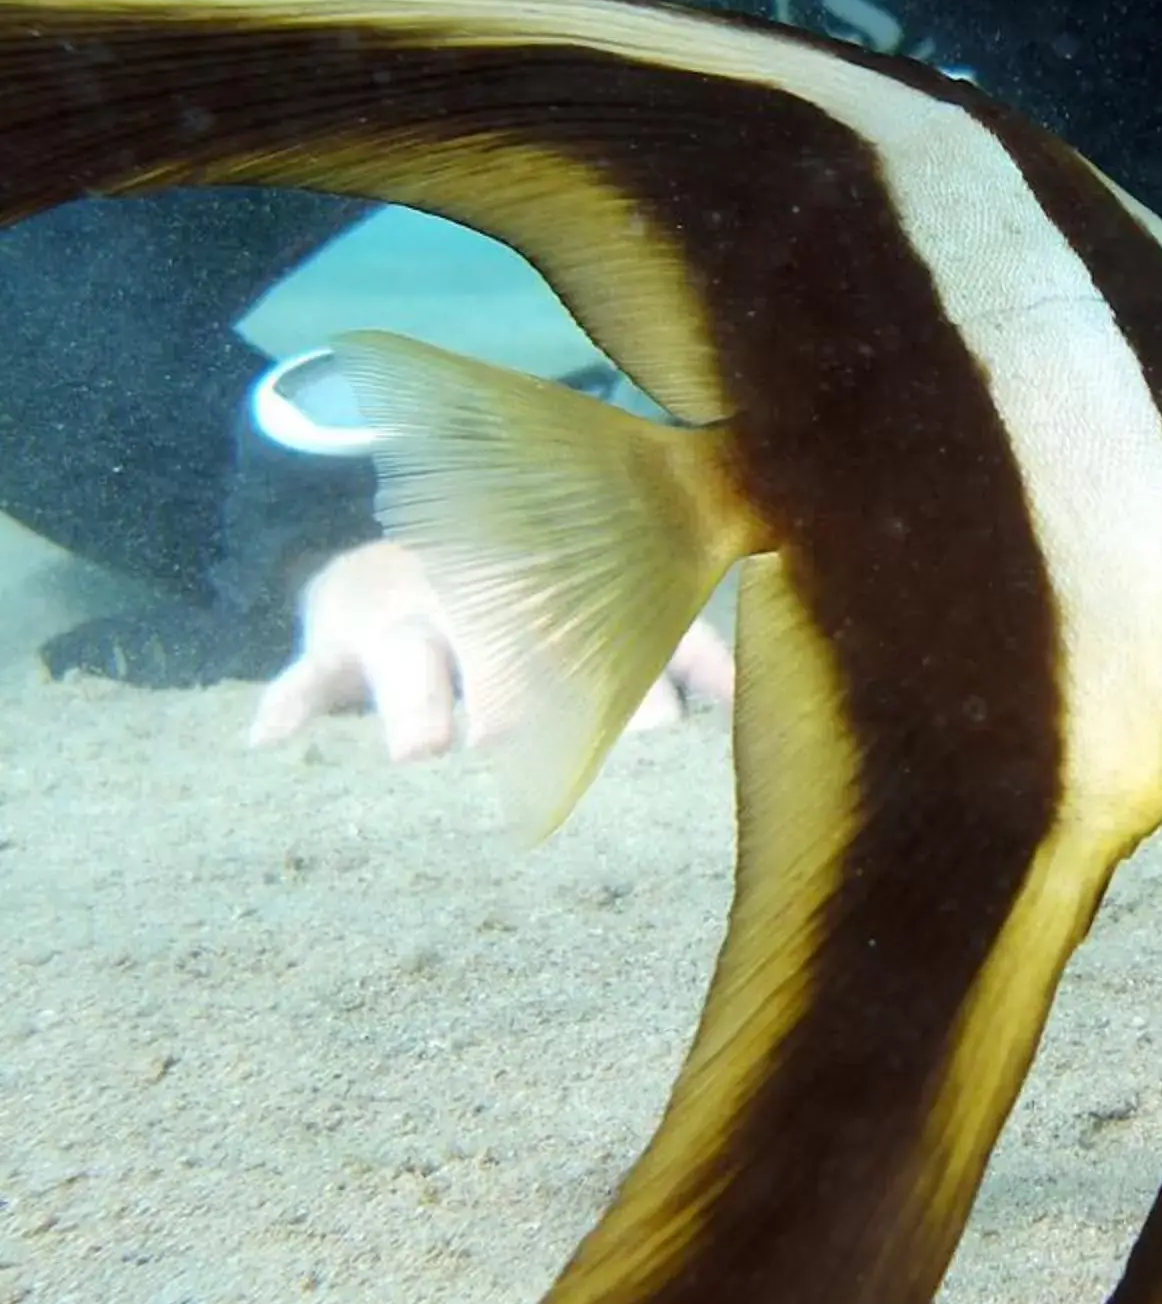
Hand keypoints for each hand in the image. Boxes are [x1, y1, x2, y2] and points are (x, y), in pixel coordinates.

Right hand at [248, 540, 733, 764]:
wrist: (402, 557)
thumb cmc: (527, 609)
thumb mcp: (600, 620)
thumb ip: (678, 654)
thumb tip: (749, 695)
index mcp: (556, 585)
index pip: (600, 627)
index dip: (630, 676)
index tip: (662, 730)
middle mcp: (481, 589)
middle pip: (502, 641)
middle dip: (520, 689)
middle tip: (525, 736)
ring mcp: (404, 612)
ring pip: (407, 652)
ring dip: (414, 697)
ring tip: (423, 747)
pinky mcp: (336, 641)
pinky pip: (307, 674)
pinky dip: (288, 702)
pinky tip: (269, 739)